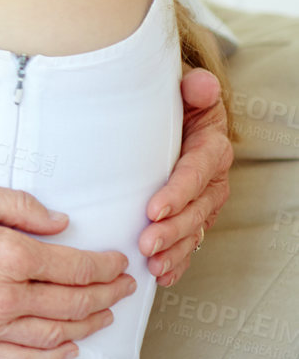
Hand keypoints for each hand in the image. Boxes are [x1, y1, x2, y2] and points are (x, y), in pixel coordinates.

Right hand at [0, 173, 135, 358]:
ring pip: (52, 334)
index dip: (104, 266)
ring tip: (103, 315)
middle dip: (106, 295)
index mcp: (6, 254)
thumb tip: (60, 224)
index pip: (75, 268)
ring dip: (86, 325)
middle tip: (123, 287)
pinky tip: (67, 349)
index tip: (118, 263)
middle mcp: (1, 296)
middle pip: (72, 303)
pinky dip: (50, 358)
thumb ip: (18, 206)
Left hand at [138, 68, 231, 285]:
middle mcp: (211, 177)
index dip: (178, 191)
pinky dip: (178, 260)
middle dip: (173, 228)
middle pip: (196, 207)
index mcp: (210, 146)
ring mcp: (203, 199)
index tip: (155, 208)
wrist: (178, 115)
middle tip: (147, 242)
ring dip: (175, 249)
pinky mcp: (192, 214)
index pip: (197, 171)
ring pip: (195, 229)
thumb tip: (199, 84)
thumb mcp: (184, 91)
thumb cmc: (176, 105)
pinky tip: (162, 274)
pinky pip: (190, 241)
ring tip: (154, 263)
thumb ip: (194, 89)